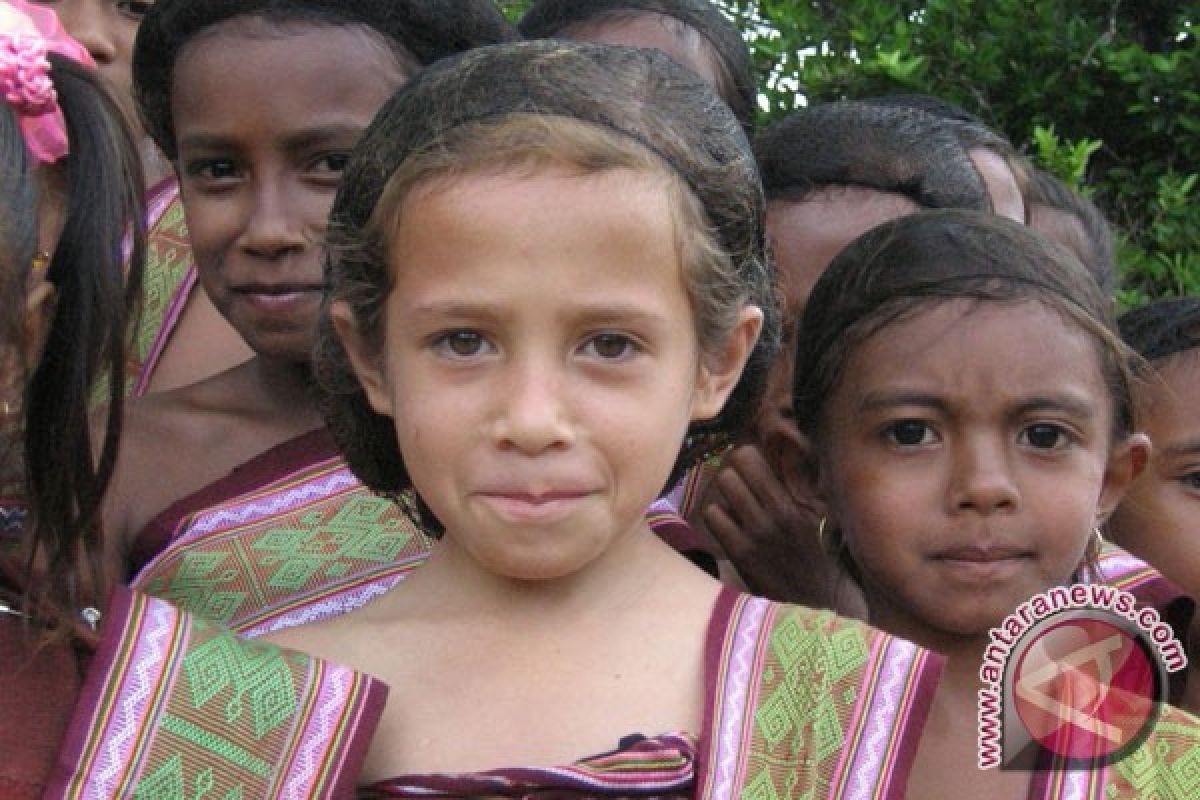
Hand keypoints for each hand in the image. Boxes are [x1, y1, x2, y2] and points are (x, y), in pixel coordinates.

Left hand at [689, 441, 864, 616]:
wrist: (826, 605)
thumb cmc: (824, 560)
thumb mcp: (822, 519)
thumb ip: (801, 491)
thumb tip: (780, 462)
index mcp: (796, 501)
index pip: (752, 458)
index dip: (745, 457)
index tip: (748, 464)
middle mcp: (776, 513)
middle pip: (732, 469)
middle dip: (732, 473)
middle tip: (737, 483)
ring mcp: (757, 534)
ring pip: (722, 489)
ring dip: (724, 494)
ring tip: (733, 503)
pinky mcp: (742, 555)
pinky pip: (713, 516)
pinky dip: (717, 516)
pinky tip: (727, 524)